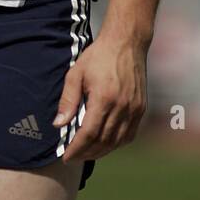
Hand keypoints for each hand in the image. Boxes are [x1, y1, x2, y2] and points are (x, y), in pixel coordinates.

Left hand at [54, 29, 147, 165]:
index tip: (66, 157)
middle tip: (74, 157)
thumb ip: (68, 101)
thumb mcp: (76, 73)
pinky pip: (129, 135)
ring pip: (117, 141)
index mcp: (104, 98)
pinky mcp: (141, 108)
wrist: (126, 42)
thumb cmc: (98, 56)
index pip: (89, 134)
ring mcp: (134, 109)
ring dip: (101, 151)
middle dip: (86, 153)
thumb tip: (58, 125)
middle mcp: (122, 107)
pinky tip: (105, 144)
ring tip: (86, 153)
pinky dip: (116, 144)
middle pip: (103, 141)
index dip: (76, 148)